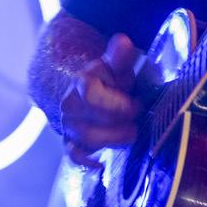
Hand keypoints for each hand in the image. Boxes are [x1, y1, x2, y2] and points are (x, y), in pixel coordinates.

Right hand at [59, 33, 141, 165]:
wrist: (88, 94)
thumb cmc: (108, 81)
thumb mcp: (115, 67)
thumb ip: (120, 56)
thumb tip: (123, 41)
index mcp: (82, 84)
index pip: (91, 95)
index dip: (117, 103)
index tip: (135, 104)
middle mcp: (71, 106)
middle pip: (93, 121)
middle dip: (120, 123)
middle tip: (136, 120)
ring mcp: (70, 126)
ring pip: (88, 139)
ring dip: (113, 140)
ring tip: (130, 133)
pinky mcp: (71, 142)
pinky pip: (74, 156)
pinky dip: (86, 162)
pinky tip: (101, 164)